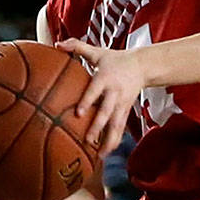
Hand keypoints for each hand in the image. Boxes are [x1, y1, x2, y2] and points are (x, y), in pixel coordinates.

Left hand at [55, 39, 143, 155]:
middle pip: (107, 112)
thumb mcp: (98, 52)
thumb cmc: (115, 59)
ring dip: (108, 140)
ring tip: (99, 154)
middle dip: (98, 127)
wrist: (142, 66)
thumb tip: (57, 44)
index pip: (95, 91)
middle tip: (88, 139)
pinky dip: (113, 141)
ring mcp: (122, 104)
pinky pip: (120, 129)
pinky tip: (104, 153)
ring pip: (116, 125)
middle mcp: (114, 93)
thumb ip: (77, 46)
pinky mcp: (126, 112)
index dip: (88, 102)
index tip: (79, 113)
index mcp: (105, 78)